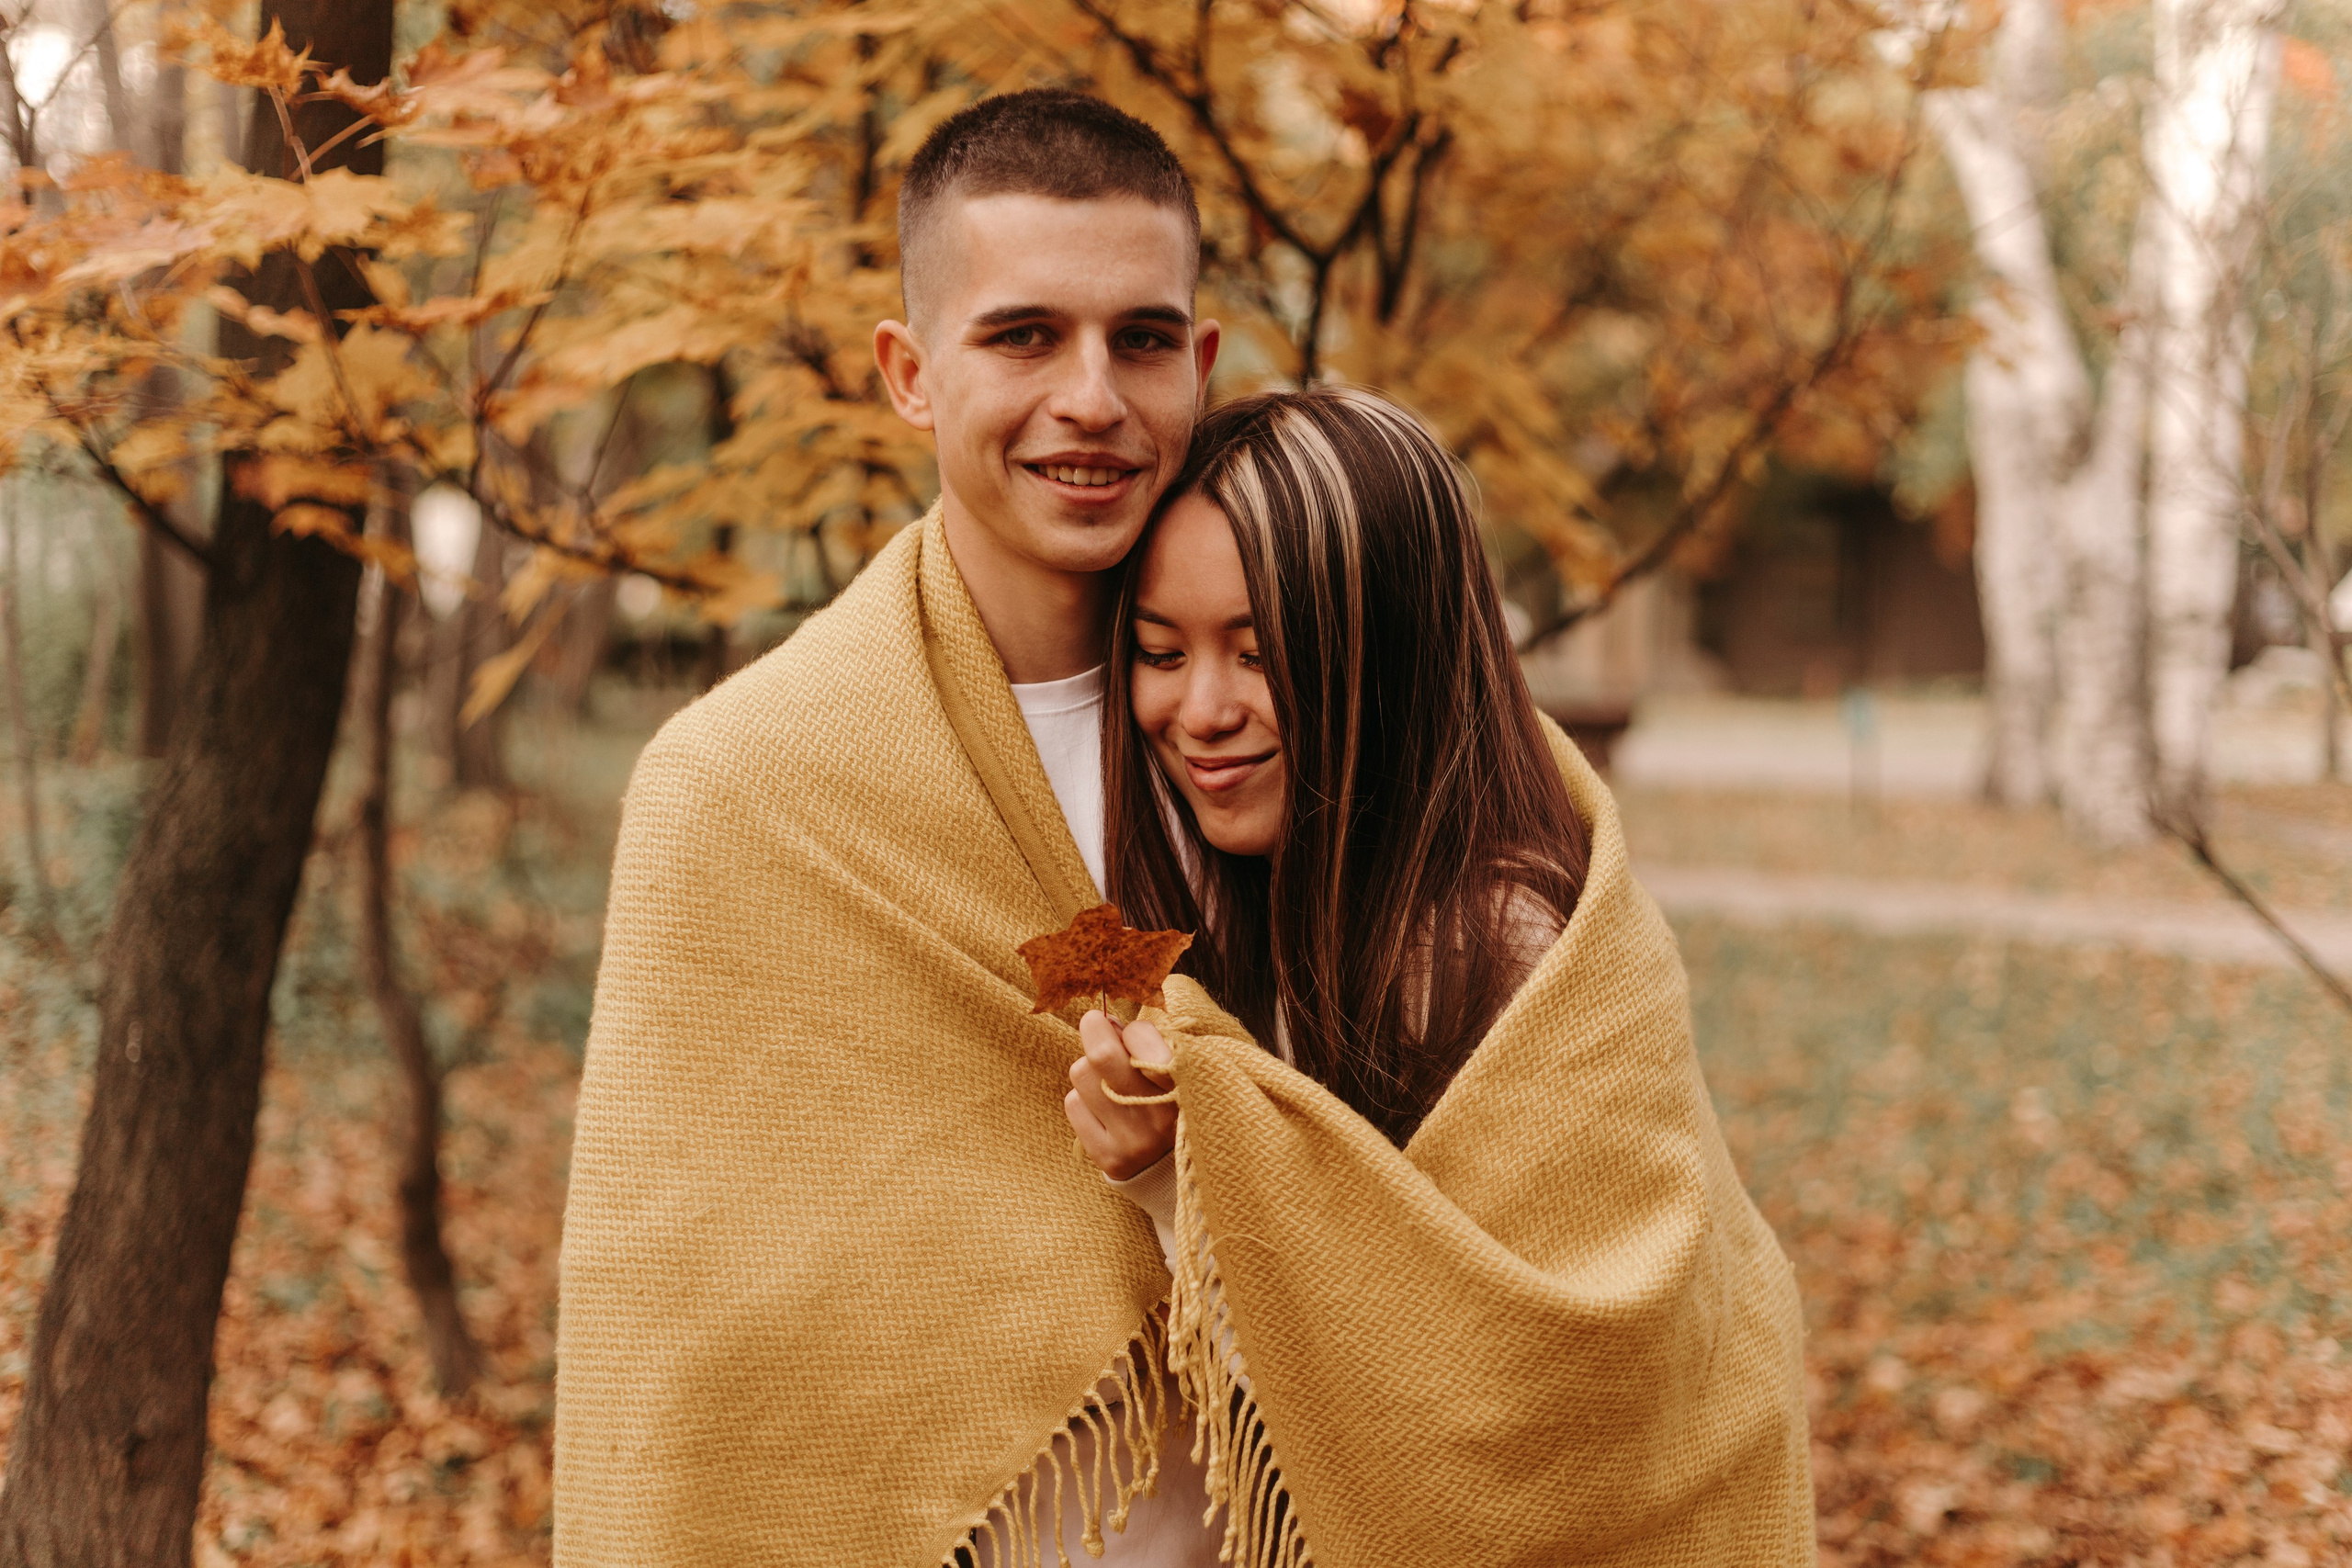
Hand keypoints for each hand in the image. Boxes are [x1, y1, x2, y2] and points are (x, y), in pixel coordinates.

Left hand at [1064, 1011, 1176, 1179]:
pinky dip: (1083, 1099)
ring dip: (1089, 1070)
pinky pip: (1074, 1105)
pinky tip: (1102, 1108)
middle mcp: (1159, 1115)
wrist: (1177, 1168)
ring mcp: (1132, 1139)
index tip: (1130, 1033)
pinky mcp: (1108, 1156)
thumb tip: (1101, 1021)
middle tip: (1095, 1024)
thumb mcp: (1176, 1069)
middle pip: (1102, 1055)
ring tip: (1107, 1080)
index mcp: (1184, 1085)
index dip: (1132, 1029)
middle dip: (1094, 1030)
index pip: (1141, 1037)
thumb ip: (1145, 1042)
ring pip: (1082, 1075)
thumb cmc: (1174, 1102)